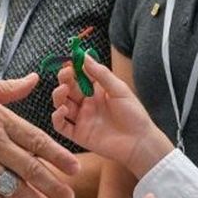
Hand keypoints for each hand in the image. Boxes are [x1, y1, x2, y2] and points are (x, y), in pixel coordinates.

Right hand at [51, 55, 171, 178]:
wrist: (139, 142)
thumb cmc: (134, 114)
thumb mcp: (119, 89)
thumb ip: (101, 74)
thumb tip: (84, 56)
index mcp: (97, 91)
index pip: (79, 76)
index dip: (72, 68)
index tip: (69, 61)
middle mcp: (87, 104)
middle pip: (68, 89)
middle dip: (64, 79)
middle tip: (65, 74)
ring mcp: (82, 119)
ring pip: (62, 104)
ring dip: (58, 96)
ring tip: (63, 89)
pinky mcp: (79, 134)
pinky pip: (61, 125)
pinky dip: (57, 117)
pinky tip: (62, 109)